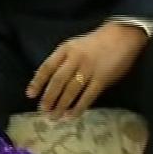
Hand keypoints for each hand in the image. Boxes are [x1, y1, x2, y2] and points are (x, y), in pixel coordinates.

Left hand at [26, 22, 149, 119]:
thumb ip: (62, 60)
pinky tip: (71, 116)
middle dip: (49, 98)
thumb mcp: (74, 45)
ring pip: (71, 91)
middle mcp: (75, 59)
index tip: (30, 95)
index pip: (47, 67)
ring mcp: (89, 70)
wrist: (122, 36)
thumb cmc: (96, 42)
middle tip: (42, 111)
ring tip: (54, 117)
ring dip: (61, 106)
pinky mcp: (102, 79)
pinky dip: (78, 107)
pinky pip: (88, 96)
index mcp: (65, 49)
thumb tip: (48, 79)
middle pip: (58, 81)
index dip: (37, 82)